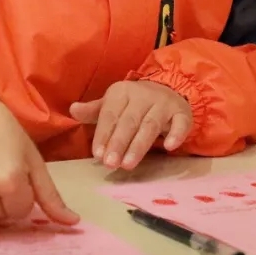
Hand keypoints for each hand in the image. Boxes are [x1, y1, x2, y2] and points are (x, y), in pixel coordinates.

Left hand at [69, 81, 192, 169]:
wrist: (168, 90)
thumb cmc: (133, 104)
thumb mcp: (112, 104)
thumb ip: (94, 111)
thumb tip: (73, 109)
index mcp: (122, 92)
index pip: (110, 114)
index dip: (103, 134)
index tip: (97, 154)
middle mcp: (143, 96)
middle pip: (129, 121)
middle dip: (118, 143)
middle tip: (110, 164)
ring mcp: (163, 104)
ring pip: (150, 126)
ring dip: (139, 145)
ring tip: (128, 164)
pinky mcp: (182, 113)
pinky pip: (180, 123)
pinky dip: (176, 134)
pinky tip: (169, 147)